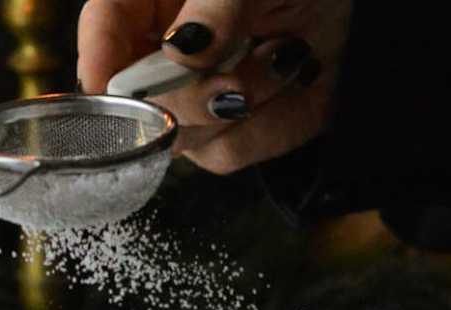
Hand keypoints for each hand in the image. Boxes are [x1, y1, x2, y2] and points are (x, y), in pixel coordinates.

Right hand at [77, 0, 351, 173]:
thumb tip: (180, 50)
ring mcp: (189, 103)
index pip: (102, 26)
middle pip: (134, 100)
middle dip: (186, 96)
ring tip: (285, 52)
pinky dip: (271, 121)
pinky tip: (292, 81)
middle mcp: (160, 56)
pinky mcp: (226, 138)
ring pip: (180, 135)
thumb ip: (214, 6)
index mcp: (151, 2)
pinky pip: (227, 153)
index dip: (98, 56)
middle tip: (231, 82)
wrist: (352, 12)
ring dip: (244, 97)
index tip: (108, 83)